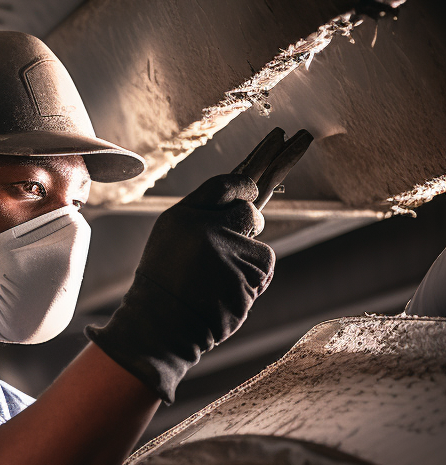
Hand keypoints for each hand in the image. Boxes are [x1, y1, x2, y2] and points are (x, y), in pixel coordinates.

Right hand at [86, 128, 312, 401]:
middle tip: (305, 135)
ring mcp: (225, 248)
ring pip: (259, 240)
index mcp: (181, 216)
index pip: (226, 182)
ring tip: (216, 282)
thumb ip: (208, 219)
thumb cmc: (166, 288)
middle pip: (250, 201)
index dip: (255, 161)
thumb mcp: (174, 243)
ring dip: (248, 259)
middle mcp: (202, 225)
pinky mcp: (245, 270)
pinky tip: (227, 293)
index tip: (279, 139)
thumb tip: (253, 201)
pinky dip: (252, 281)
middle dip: (282, 163)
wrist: (158, 329)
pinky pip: (263, 267)